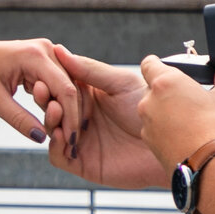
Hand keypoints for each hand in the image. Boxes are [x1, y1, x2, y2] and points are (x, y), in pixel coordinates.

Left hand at [0, 35, 83, 157]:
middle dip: (70, 117)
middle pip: (70, 88)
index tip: (71, 142)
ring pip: (68, 87)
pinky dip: (57, 103)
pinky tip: (54, 120)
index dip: (70, 117)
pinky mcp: (46, 59)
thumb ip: (18, 118)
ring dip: (64, 110)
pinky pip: (59, 84)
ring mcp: (48, 52)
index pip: (65, 90)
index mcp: (34, 55)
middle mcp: (46, 49)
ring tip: (60, 134)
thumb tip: (42, 137)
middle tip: (69, 144)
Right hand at [40, 46, 165, 187]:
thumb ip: (89, 69)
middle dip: (44, 98)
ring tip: (55, 109)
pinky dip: (55, 145)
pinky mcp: (83, 163)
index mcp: (89, 95)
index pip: (60, 86)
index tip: (44, 72)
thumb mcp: (120, 83)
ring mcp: (81, 140)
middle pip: (51, 107)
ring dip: (49, 119)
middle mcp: (82, 117)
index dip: (51, 79)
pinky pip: (58, 156)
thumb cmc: (153, 109)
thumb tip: (61, 51)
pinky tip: (62, 134)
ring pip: (51, 130)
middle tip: (42, 89)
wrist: (172, 143)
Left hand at [137, 57, 214, 172]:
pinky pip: (157, 132)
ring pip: (154, 112)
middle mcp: (149, 102)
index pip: (149, 63)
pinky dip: (168, 133)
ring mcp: (147, 125)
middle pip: (153, 90)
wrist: (211, 168)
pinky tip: (187, 139)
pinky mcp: (150, 146)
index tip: (168, 68)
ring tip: (192, 123)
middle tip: (191, 100)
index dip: (158, 64)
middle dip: (169, 93)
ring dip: (168, 114)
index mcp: (165, 83)